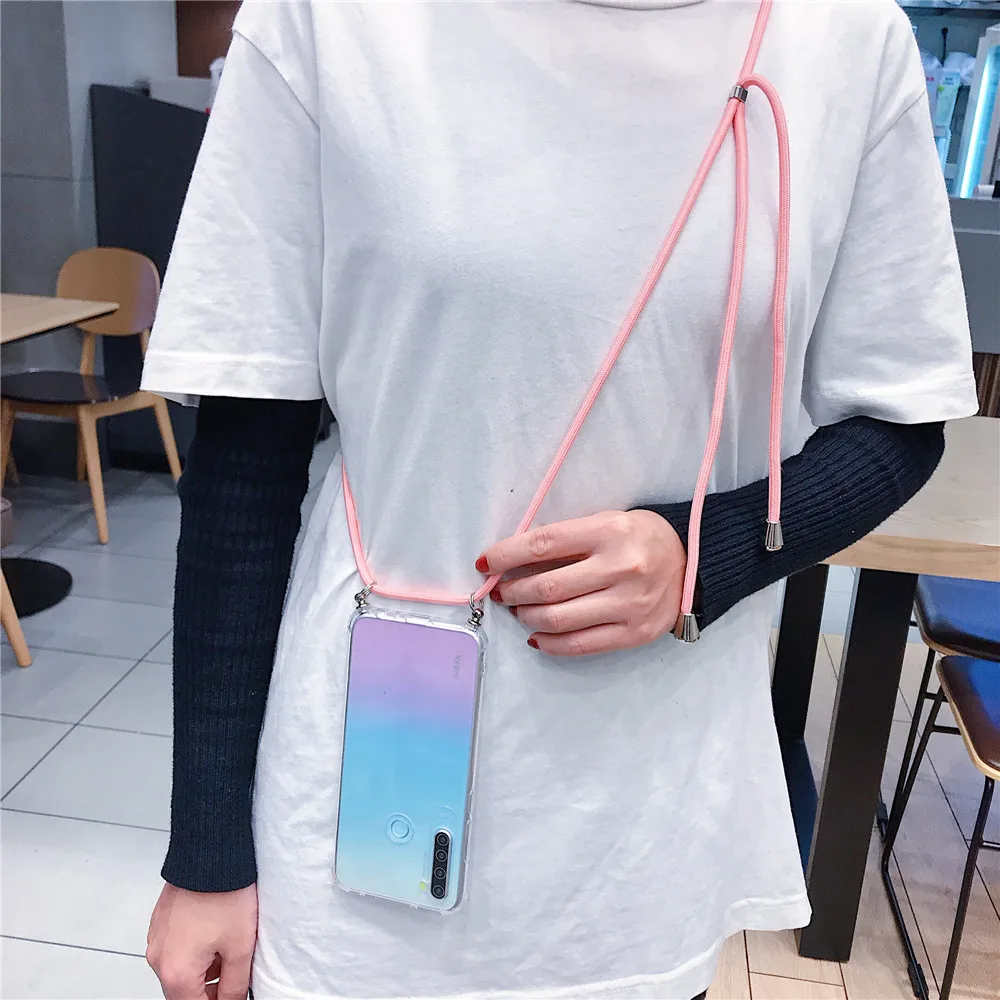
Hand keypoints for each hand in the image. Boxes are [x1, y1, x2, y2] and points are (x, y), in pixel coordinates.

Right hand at [147, 883, 256, 999]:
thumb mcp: (241, 947)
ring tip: (228, 944)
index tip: (231, 994)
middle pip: (183, 991)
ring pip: (180, 968)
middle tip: (234, 970)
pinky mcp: (160, 921)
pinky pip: (176, 946)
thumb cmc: (225, 894)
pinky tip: (215, 930)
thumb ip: (235, 984)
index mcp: (176, 972)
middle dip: (210, 987)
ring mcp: (156, 938)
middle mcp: (159, 958)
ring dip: (203, 967)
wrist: (211, 853)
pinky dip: (194, 948)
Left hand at [478, 510, 685, 655]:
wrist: (694, 564)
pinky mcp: (634, 633)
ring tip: (520, 610)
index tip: (485, 563)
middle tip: (502, 591)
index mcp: (610, 531)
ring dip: (527, 617)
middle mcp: (621, 567)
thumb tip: (513, 562)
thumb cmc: (639, 538)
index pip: (544, 544)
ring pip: (559, 619)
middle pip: (547, 586)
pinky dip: (549, 643)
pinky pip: (580, 645)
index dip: (507, 555)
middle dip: (514, 591)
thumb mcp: (606, 523)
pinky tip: (537, 635)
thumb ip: (566, 541)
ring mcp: (629, 604)